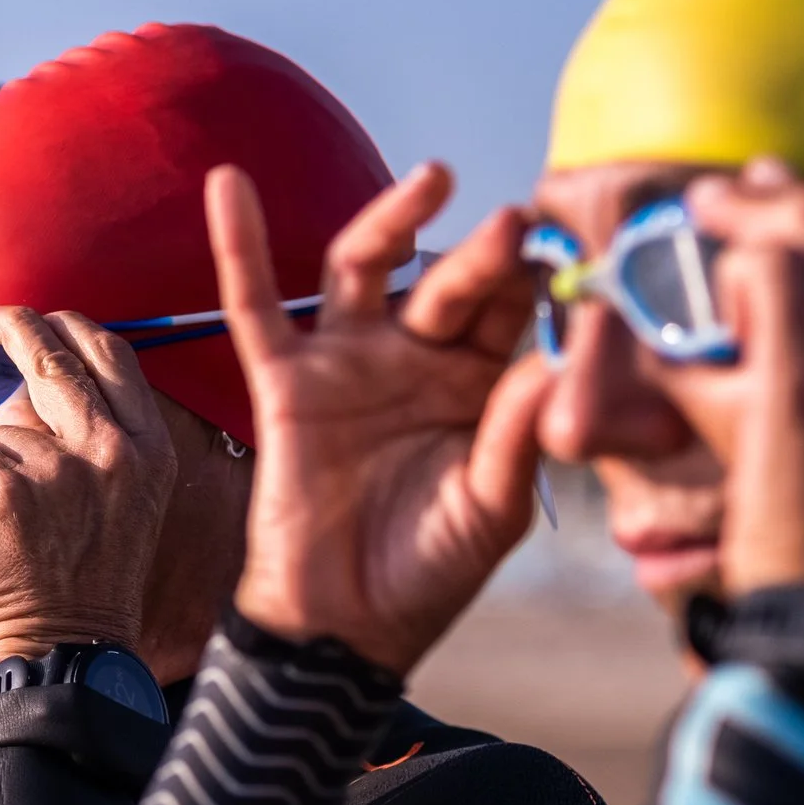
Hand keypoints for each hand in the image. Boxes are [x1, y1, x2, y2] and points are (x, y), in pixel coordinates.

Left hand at [0, 308, 177, 665]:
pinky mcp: (2, 488)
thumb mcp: (127, 503)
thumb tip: (39, 381)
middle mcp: (109, 449)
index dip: (64, 326)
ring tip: (3, 514)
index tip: (34, 321)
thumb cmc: (86, 584)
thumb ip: (100, 440)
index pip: (109, 352)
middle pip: (46, 353)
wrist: (66, 651)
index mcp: (147, 449)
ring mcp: (55, 467)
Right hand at [211, 162, 550, 675]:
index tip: (572, 261)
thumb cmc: (429, 571)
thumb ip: (516, 435)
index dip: (540, 285)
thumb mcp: (491, 508)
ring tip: (436, 180)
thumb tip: (556, 361)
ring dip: (395, 219)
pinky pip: (256, 304)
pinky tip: (230, 186)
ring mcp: (348, 362)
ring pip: (367, 269)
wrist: (343, 624)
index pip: (514, 313)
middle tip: (513, 226)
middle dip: (483, 254)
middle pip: (449, 282)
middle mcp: (415, 358)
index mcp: (479, 383)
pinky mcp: (285, 381)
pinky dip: (239, 245)